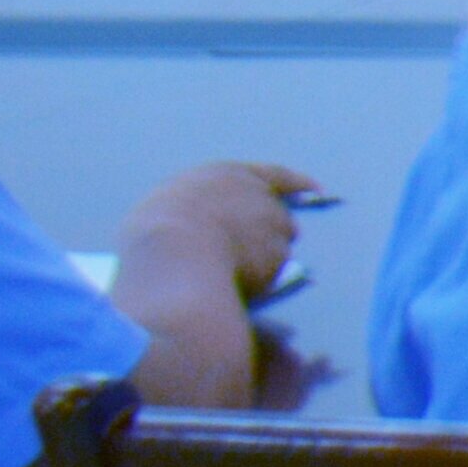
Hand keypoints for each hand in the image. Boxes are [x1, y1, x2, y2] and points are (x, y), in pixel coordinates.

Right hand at [127, 161, 312, 305]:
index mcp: (227, 175)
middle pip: (276, 215)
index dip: (293, 183)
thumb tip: (193, 232)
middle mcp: (258, 194)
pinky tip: (235, 291)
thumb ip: (189, 214)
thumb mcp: (162, 211)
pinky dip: (257, 284)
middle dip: (268, 234)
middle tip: (245, 255)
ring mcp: (272, 224)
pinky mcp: (277, 255)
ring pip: (277, 245)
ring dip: (263, 260)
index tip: (314, 189)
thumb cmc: (153, 234)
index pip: (271, 175)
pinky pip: (270, 274)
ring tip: (232, 277)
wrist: (172, 259)